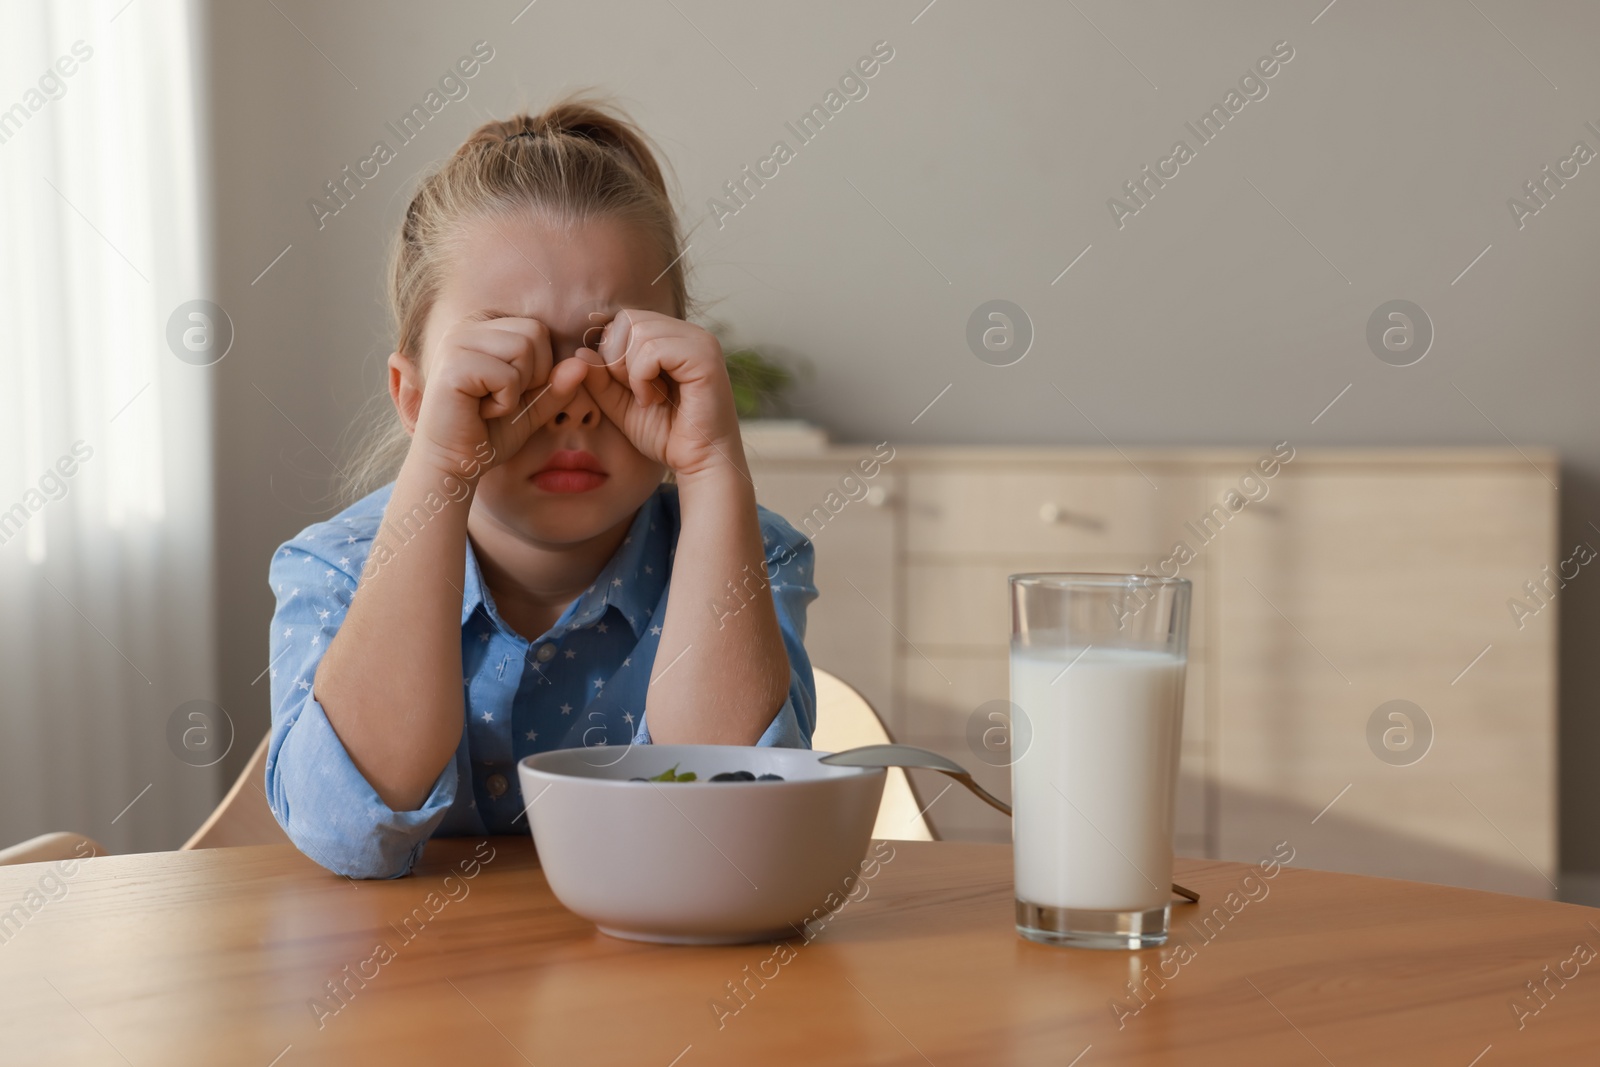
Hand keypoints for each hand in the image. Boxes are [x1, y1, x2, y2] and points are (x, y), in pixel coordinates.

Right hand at [401, 316, 587, 477]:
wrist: (451, 463)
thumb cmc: (488, 432)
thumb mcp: (532, 405)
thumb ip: (557, 384)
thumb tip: (584, 364)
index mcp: (482, 328)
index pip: (537, 330)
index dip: (538, 368)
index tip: (507, 392)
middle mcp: (466, 327)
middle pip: (534, 333)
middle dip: (531, 375)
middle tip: (500, 399)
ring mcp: (455, 342)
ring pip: (524, 349)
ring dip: (517, 389)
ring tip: (489, 404)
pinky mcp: (453, 366)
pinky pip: (508, 376)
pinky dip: (504, 402)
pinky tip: (479, 411)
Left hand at [578, 310, 740, 477]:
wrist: (699, 463)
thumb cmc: (666, 436)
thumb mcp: (622, 404)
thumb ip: (601, 380)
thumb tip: (579, 353)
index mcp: (673, 337)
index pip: (624, 320)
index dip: (612, 353)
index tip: (628, 387)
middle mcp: (689, 333)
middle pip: (628, 319)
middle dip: (617, 358)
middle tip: (635, 391)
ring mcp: (700, 342)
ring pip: (639, 330)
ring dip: (631, 371)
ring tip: (649, 398)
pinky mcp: (704, 358)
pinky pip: (653, 349)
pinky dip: (642, 378)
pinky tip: (655, 399)